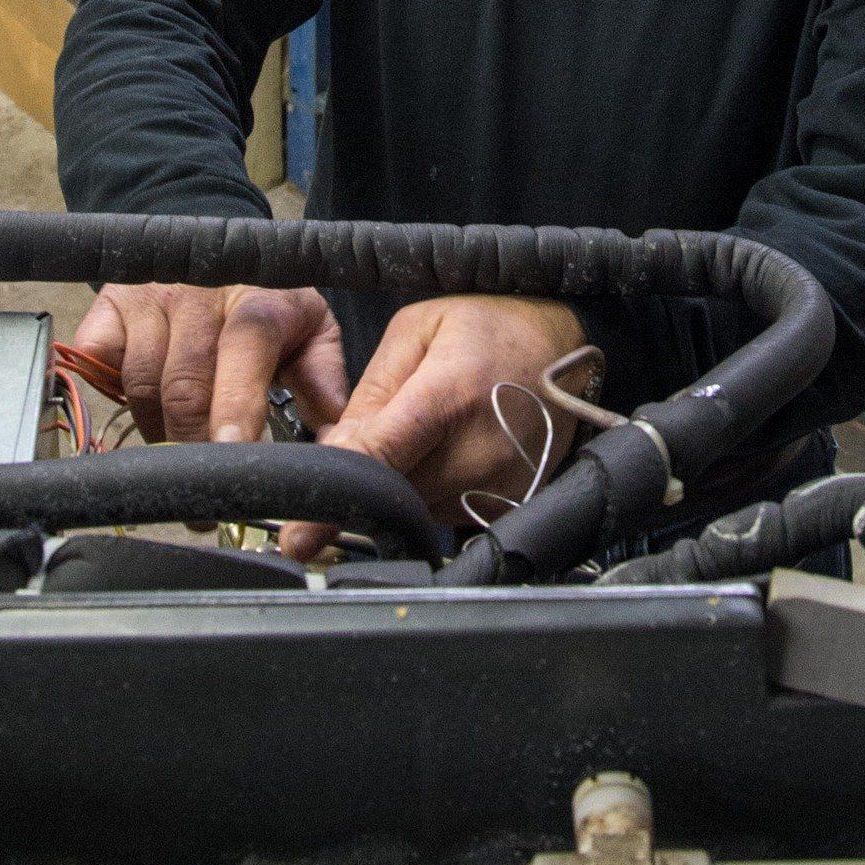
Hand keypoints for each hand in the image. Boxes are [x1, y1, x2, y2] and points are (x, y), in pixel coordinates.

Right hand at [71, 281, 348, 443]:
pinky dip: (111, 396)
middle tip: (205, 500)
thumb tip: (336, 433)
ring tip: (176, 457)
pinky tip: (138, 408)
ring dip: (155, 431)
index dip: (236, 407)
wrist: (214, 254)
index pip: (245, 351)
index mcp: (258, 301)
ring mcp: (149, 298)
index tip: (233, 452)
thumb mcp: (310, 332)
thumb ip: (323, 380)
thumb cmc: (266, 306)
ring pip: (140, 384)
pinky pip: (98, 363)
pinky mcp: (109, 306)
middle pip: (185, 384)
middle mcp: (199, 293)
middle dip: (192, 447)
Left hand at [276, 296, 586, 562]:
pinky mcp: (510, 504)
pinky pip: (448, 513)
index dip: (336, 496)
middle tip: (376, 440)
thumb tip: (333, 449)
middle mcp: (479, 450)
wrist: (565, 345)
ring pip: (417, 508)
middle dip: (370, 475)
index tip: (299, 538)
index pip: (380, 457)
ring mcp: (500, 484)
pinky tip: (450, 451)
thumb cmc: (491, 326)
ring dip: (403, 483)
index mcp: (449, 394)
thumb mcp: (419, 329)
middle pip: (393, 492)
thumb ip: (370, 389)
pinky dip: (434, 491)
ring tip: (427, 435)